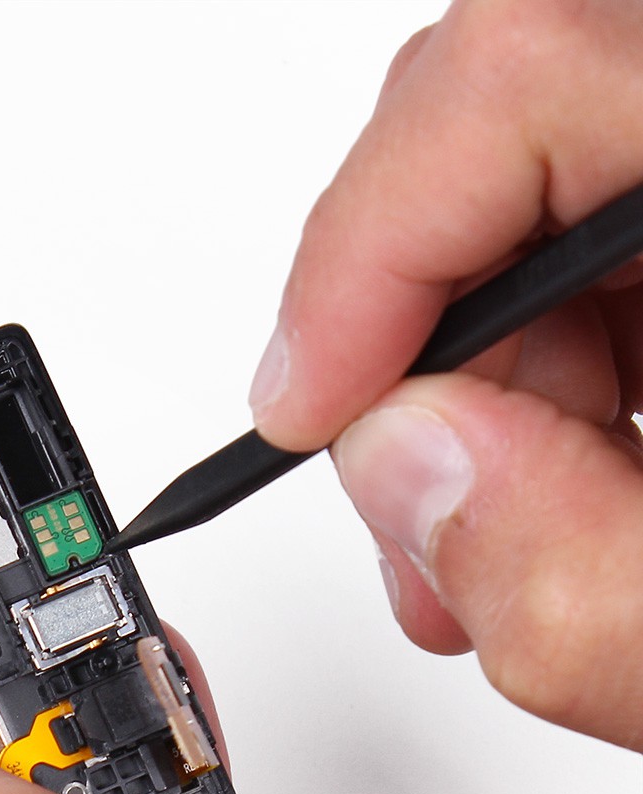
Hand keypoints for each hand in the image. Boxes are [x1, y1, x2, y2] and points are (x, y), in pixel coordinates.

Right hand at [249, 0, 642, 749]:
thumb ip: (589, 582)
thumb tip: (413, 472)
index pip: (510, 83)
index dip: (361, 253)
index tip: (308, 412)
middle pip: (517, 131)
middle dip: (427, 347)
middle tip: (420, 520)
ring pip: (557, 183)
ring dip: (495, 373)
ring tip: (504, 545)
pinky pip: (619, 226)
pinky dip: (575, 364)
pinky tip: (585, 492)